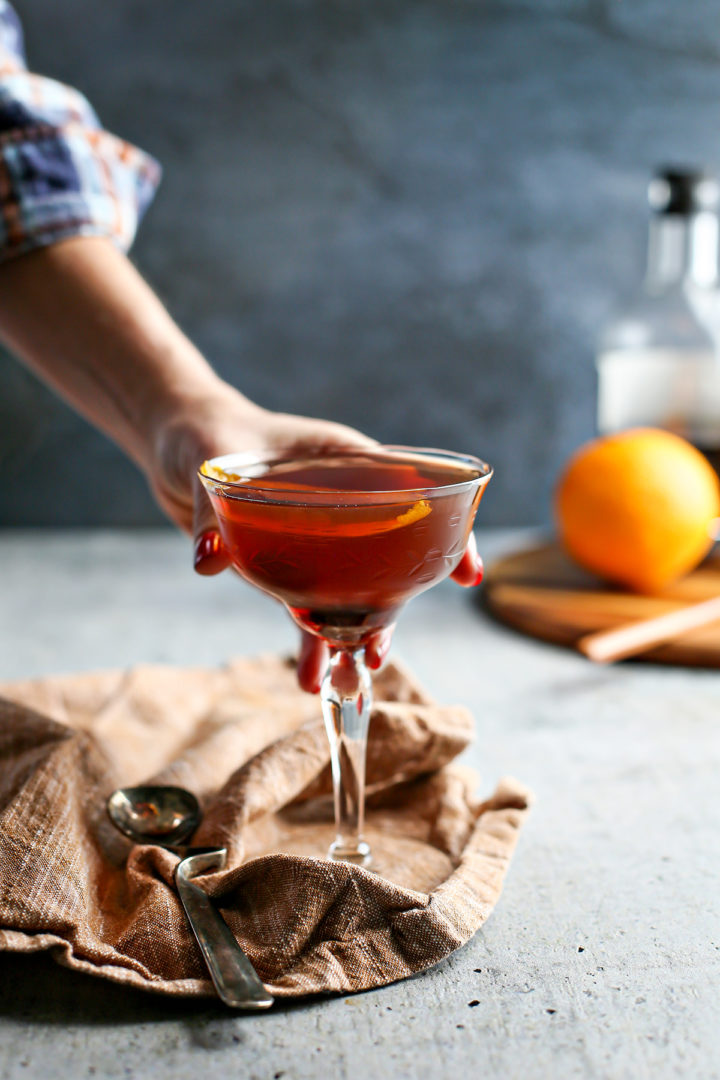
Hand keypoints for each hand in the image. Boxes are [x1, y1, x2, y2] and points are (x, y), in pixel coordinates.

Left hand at [149, 382, 483, 692]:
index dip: (448, 535)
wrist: (176, 443)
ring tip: (349, 679)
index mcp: (344, 461)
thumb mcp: (208, 460)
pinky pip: (306, 608)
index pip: (413, 495)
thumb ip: (208, 509)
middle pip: (386, 558)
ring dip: (351, 637)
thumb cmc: (203, 433)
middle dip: (389, 609)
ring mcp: (317, 538)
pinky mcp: (285, 564)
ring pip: (351, 592)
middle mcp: (341, 503)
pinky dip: (309, 642)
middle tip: (377, 653)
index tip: (468, 574)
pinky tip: (310, 680)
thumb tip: (208, 560)